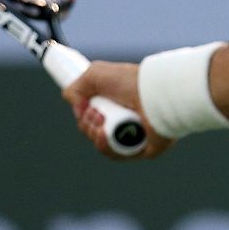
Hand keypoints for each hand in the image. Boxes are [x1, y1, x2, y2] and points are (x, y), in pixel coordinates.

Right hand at [60, 60, 174, 160]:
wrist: (154, 90)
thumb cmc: (130, 80)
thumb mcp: (95, 74)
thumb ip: (76, 87)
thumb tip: (75, 106)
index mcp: (118, 107)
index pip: (93, 121)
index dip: (85, 118)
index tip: (85, 107)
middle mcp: (127, 121)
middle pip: (96, 134)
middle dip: (88, 126)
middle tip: (97, 114)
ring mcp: (137, 136)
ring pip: (105, 146)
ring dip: (95, 136)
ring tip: (101, 123)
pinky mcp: (145, 149)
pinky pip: (120, 155)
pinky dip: (107, 147)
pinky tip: (104, 135)